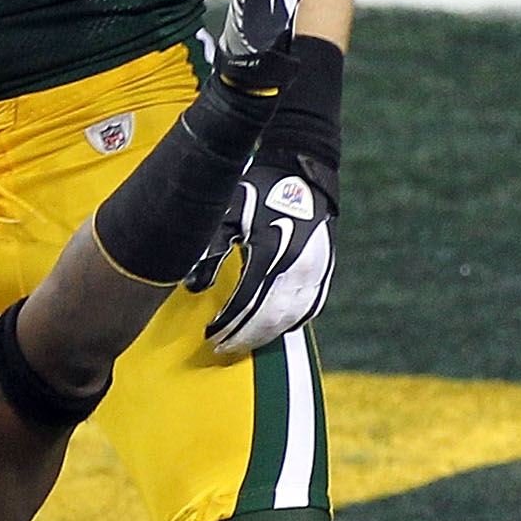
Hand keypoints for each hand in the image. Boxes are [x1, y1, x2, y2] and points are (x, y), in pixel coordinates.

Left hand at [185, 148, 336, 354]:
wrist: (301, 172)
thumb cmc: (258, 191)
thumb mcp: (227, 213)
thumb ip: (211, 250)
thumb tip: (196, 288)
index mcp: (272, 253)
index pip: (246, 304)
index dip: (227, 325)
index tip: (211, 335)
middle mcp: (298, 266)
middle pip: (269, 319)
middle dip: (243, 338)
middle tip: (222, 347)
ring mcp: (316, 271)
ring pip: (291, 319)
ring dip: (266, 335)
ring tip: (243, 343)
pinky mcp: (325, 271)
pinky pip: (310, 309)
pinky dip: (290, 323)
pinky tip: (273, 329)